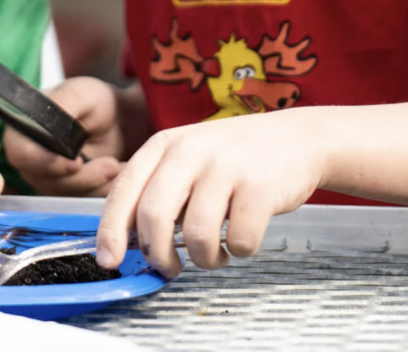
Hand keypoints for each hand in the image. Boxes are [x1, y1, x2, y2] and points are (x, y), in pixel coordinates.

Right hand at [2, 77, 129, 195]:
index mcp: (24, 130)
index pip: (20, 154)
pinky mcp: (69, 194)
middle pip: (45, 181)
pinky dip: (105, 190)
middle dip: (82, 178)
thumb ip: (66, 102)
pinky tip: (121, 172)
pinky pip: (84, 201)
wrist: (119, 121)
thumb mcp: (83, 94)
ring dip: (98, 184)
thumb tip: (54, 118)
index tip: (76, 163)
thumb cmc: (95, 102)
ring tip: (120, 165)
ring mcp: (49, 180)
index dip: (44, 162)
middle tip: (112, 165)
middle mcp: (31, 160)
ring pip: (68, 196)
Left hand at [96, 109, 324, 277]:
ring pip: (195, 235)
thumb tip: (129, 242)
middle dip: (157, 254)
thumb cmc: (236, 158)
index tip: (108, 260)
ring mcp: (226, 167)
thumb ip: (159, 191)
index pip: (124, 191)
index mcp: (164, 144)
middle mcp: (190, 151)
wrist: (299, 139)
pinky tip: (243, 239)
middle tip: (169, 268)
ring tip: (215, 255)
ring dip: (204, 259)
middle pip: (153, 216)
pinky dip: (240, 251)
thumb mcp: (188, 158)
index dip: (111, 231)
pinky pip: (238, 240)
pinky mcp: (260, 187)